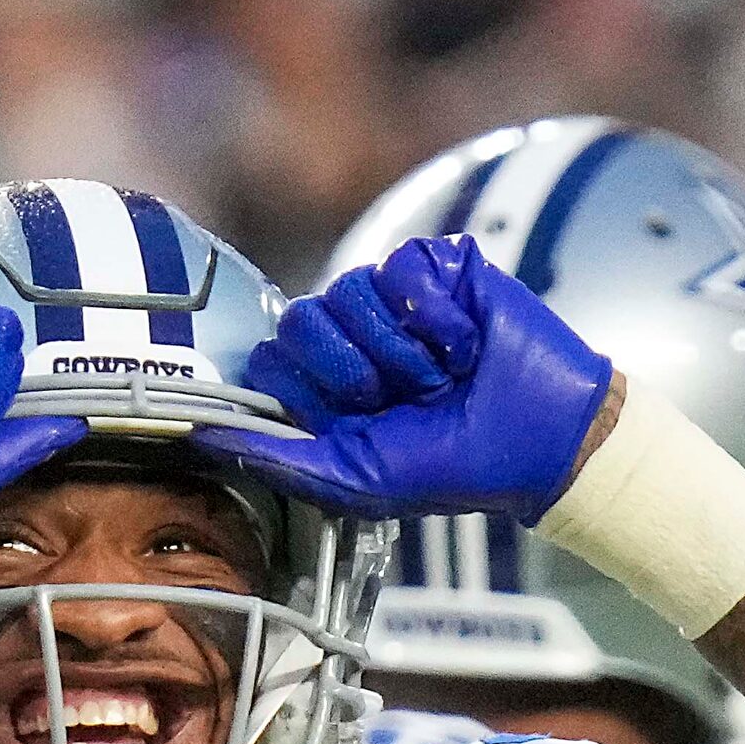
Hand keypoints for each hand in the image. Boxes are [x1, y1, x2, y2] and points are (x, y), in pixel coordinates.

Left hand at [191, 234, 612, 524]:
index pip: (269, 361)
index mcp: (323, 389)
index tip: (352, 418)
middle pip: (300, 322)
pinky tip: (463, 345)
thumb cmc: (455, 465)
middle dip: (355, 372)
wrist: (542, 437)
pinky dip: (436, 320)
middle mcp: (350, 337)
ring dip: (402, 351)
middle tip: (404, 400)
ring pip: (349, 293)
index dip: (305, 390)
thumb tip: (202, 435)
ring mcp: (390, 298)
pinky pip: (401, 271)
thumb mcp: (354, 478)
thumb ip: (276, 455)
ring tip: (441, 376)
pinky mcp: (435, 266)